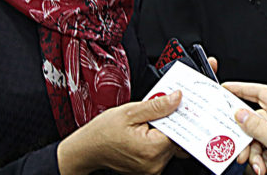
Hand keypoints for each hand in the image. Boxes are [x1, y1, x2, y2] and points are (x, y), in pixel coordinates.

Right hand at [57, 91, 180, 174]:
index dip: (180, 115)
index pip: (180, 131)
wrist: (86, 149)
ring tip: (147, 122)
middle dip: (172, 123)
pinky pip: (161, 152)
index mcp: (152, 149)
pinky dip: (158, 140)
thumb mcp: (130, 111)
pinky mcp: (149, 170)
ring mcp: (152, 169)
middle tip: (160, 110)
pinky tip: (146, 131)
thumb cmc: (103, 132)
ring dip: (164, 132)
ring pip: (169, 145)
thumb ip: (157, 105)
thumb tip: (177, 98)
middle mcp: (155, 164)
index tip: (179, 105)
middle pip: (176, 139)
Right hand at [224, 82, 266, 174]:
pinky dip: (265, 163)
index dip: (242, 89)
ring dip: (258, 157)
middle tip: (242, 154)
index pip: (261, 92)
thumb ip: (256, 127)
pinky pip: (264, 152)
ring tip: (264, 168)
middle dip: (249, 142)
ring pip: (257, 141)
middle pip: (255, 123)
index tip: (226, 89)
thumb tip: (239, 114)